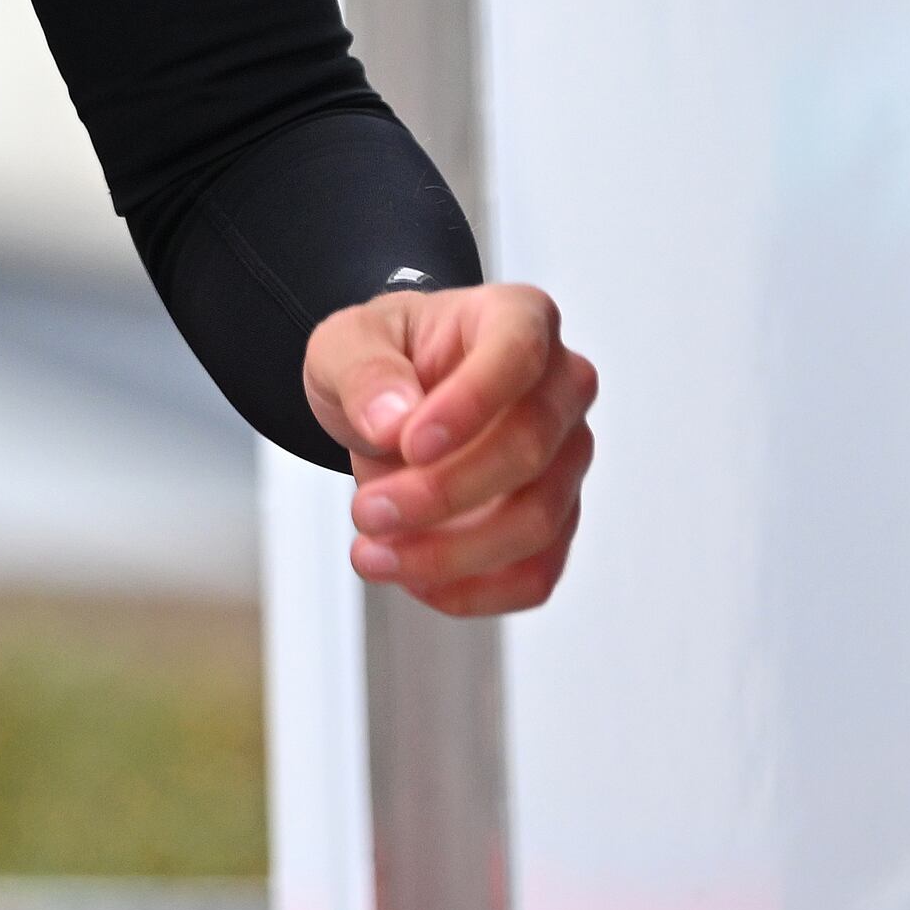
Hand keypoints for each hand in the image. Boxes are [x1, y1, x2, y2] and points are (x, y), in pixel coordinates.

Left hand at [300, 282, 594, 616]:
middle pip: (529, 449)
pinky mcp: (556, 521)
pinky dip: (474, 590)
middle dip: (442, 493)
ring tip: (372, 553)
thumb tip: (393, 421)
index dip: (470, 404)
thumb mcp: (344, 345)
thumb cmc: (384, 359)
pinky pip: (536, 573)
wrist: (392, 404)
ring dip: (450, 553)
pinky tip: (413, 580)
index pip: (519, 355)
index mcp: (518, 318)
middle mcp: (561, 387)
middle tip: (368, 511)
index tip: (409, 444)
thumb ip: (363, 371)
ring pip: (537, 522)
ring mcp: (566, 459)